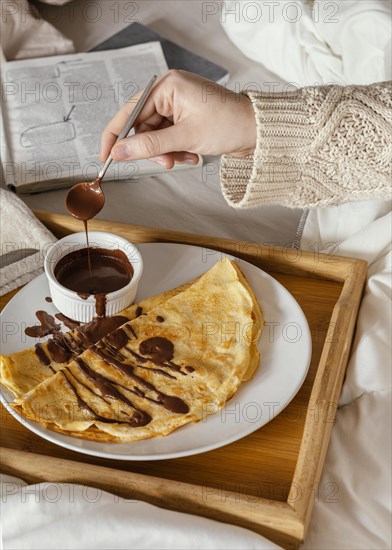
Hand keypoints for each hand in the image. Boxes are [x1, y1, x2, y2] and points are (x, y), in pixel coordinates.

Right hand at [100, 70, 255, 168]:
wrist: (258, 132)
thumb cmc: (228, 125)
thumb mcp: (185, 138)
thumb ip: (149, 146)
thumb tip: (119, 152)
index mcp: (167, 86)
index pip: (129, 112)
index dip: (116, 136)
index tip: (106, 156)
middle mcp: (170, 92)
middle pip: (142, 127)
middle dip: (153, 149)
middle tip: (166, 162)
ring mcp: (178, 106)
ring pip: (156, 137)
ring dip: (168, 153)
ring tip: (186, 158)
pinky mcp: (186, 118)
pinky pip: (169, 139)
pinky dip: (177, 151)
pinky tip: (193, 155)